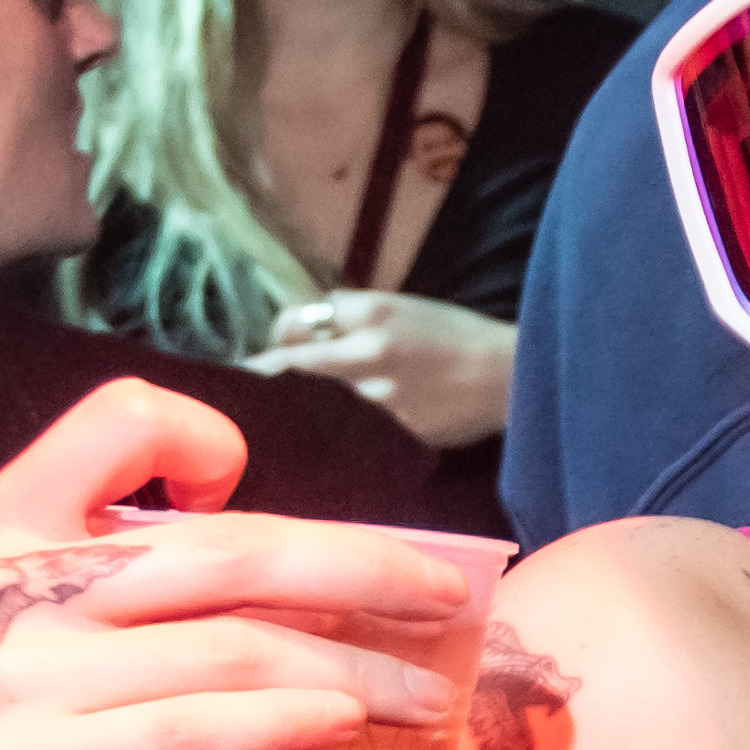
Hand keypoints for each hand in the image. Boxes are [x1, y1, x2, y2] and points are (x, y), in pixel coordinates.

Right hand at [0, 378, 474, 749]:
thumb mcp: (4, 631)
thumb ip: (101, 586)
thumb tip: (264, 578)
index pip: (116, 418)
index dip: (203, 438)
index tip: (256, 491)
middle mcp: (4, 583)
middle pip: (225, 547)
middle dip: (360, 569)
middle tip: (451, 598)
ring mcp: (15, 679)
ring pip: (227, 646)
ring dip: (354, 667)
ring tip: (429, 695)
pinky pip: (186, 732)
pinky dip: (279, 720)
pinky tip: (342, 723)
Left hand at [248, 289, 516, 451]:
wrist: (510, 376)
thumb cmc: (455, 336)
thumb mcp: (402, 308)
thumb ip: (353, 316)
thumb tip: (309, 329)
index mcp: (369, 311)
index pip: (296, 321)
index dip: (278, 336)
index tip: (270, 351)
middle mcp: (367, 350)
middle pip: (291, 363)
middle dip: (262, 377)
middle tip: (239, 389)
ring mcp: (380, 396)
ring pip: (315, 402)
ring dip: (294, 409)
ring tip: (274, 419)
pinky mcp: (395, 432)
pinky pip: (349, 432)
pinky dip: (332, 433)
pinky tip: (325, 440)